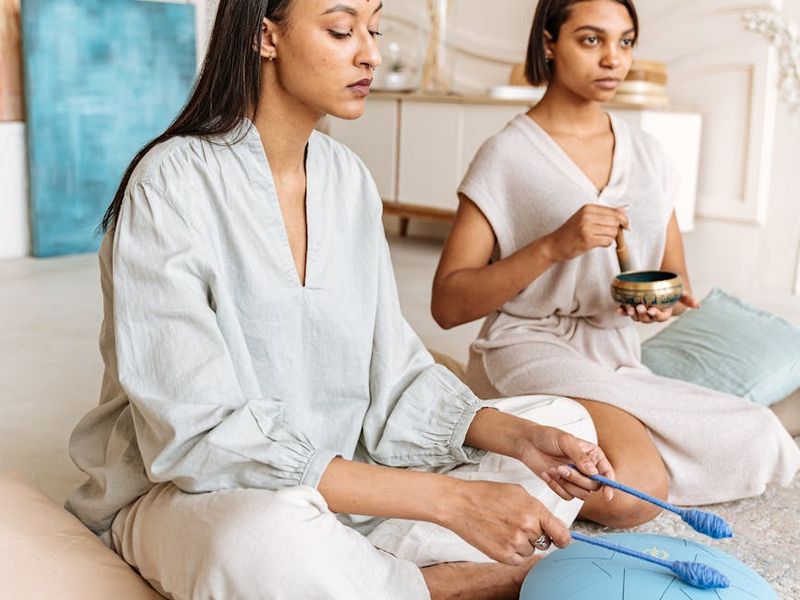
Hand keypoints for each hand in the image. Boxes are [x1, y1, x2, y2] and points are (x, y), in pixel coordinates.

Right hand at [440, 479, 570, 565]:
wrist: (460, 504)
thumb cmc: (487, 494)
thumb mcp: (518, 492)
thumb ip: (537, 509)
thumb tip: (553, 524)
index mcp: (533, 509)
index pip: (561, 533)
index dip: (564, 538)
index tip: (562, 540)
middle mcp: (527, 527)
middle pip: (545, 541)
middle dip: (536, 534)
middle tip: (517, 523)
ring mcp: (515, 543)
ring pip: (531, 551)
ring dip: (523, 543)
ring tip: (504, 528)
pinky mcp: (503, 555)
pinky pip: (519, 559)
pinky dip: (512, 552)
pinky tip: (500, 537)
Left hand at [519, 425, 615, 502]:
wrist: (528, 443)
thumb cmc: (547, 437)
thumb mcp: (565, 441)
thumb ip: (580, 457)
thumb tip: (594, 473)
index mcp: (593, 455)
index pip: (607, 473)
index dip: (610, 485)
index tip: (607, 495)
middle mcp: (588, 469)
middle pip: (594, 486)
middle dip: (578, 479)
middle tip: (561, 468)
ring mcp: (576, 479)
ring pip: (582, 494)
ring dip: (567, 484)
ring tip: (554, 469)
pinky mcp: (564, 486)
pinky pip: (567, 496)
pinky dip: (556, 487)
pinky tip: (547, 474)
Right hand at [544, 204, 628, 262]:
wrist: (555, 244)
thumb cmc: (571, 231)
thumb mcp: (587, 217)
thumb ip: (606, 213)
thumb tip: (625, 209)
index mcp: (588, 208)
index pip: (614, 212)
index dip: (624, 219)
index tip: (625, 225)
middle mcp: (587, 216)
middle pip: (615, 222)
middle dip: (617, 229)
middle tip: (610, 234)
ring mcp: (586, 228)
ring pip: (612, 232)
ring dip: (610, 237)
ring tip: (600, 238)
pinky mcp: (587, 240)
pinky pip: (607, 241)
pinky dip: (606, 243)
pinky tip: (598, 243)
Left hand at [615, 291, 700, 322]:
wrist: (658, 287)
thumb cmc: (670, 292)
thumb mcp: (679, 293)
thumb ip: (687, 298)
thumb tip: (697, 305)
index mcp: (663, 314)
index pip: (660, 317)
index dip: (656, 315)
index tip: (652, 310)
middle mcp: (651, 315)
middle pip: (646, 319)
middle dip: (642, 314)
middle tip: (639, 307)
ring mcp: (641, 313)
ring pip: (636, 316)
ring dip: (632, 313)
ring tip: (630, 308)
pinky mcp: (632, 309)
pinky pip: (627, 312)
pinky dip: (622, 311)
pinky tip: (618, 309)